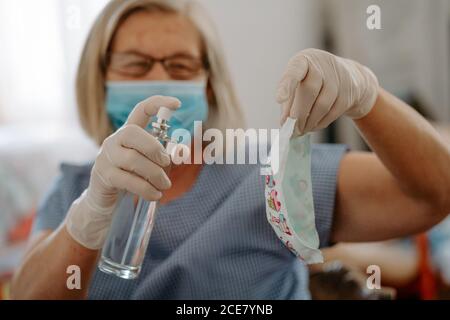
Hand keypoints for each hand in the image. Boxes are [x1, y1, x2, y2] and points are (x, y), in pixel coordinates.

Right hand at [65, 95, 180, 249]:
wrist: (105, 200)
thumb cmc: (132, 178)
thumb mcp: (151, 165)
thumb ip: (166, 157)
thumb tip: (181, 153)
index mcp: (129, 133)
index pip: (140, 110)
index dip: (158, 103)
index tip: (178, 104)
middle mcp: (114, 140)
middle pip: (133, 133)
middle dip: (155, 148)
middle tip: (167, 163)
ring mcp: (106, 157)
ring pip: (132, 159)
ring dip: (155, 174)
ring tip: (165, 185)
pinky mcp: (103, 176)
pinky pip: (127, 180)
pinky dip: (146, 189)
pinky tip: (156, 195)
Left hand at [276, 48, 378, 134]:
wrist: (348, 76)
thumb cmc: (312, 80)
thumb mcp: (298, 83)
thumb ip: (289, 101)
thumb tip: (285, 123)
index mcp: (303, 60)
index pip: (294, 71)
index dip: (286, 85)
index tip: (279, 100)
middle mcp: (322, 65)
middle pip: (309, 91)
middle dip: (299, 114)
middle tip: (292, 130)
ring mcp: (338, 79)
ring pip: (322, 105)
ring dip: (309, 122)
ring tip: (300, 131)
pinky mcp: (348, 94)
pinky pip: (332, 113)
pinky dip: (320, 123)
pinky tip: (312, 127)